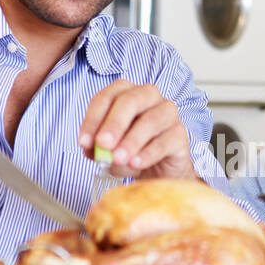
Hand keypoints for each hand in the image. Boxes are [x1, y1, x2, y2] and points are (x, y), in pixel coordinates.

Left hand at [77, 79, 196, 179]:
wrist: (159, 171)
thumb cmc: (131, 152)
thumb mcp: (108, 151)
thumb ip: (98, 149)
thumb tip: (91, 149)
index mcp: (126, 93)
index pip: (106, 97)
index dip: (93, 119)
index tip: (84, 142)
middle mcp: (149, 96)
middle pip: (130, 101)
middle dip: (114, 123)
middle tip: (103, 144)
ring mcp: (168, 113)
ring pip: (151, 120)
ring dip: (132, 140)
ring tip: (118, 159)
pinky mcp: (180, 134)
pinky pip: (166, 140)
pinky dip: (149, 153)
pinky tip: (136, 163)